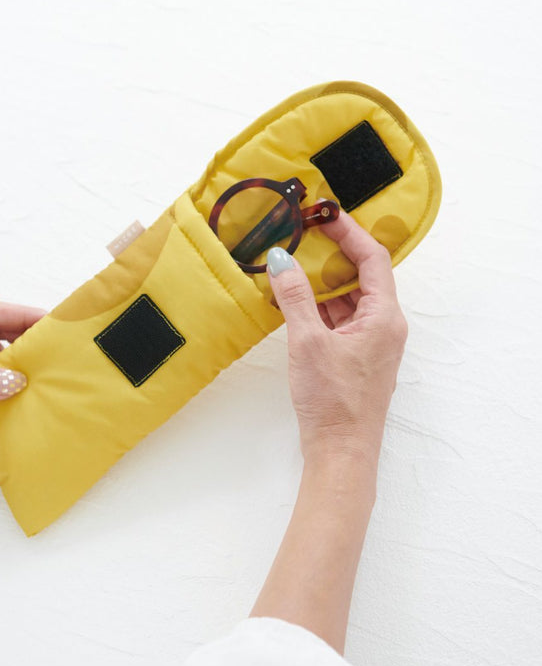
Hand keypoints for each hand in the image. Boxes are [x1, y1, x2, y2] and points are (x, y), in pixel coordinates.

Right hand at [265, 209, 407, 468]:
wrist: (341, 450)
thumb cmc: (332, 400)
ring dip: (323, 282)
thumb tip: (280, 259)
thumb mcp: (308, 341)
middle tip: (303, 235)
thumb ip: (295, 297)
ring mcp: (372, 342)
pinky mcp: (358, 356)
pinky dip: (320, 306)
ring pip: (349, 298)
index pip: (373, 258)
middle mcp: (385, 325)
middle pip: (363, 275)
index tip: (323, 215)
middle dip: (333, 254)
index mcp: (384, 316)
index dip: (349, 232)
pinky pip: (341, 319)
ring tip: (293, 264)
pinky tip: (295, 302)